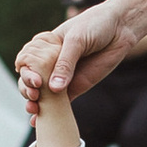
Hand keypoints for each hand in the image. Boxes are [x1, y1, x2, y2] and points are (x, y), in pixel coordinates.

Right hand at [14, 4, 130, 104]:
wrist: (121, 28)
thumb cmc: (96, 24)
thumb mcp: (77, 40)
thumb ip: (65, 63)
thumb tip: (55, 88)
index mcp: (46, 47)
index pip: (26, 62)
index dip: (26, 72)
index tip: (36, 80)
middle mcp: (51, 63)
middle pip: (32, 80)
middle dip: (28, 89)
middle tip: (35, 95)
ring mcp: (63, 76)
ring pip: (44, 94)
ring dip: (35, 103)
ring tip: (34, 109)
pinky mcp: (77, 87)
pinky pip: (61, 104)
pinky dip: (50, 113)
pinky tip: (39, 121)